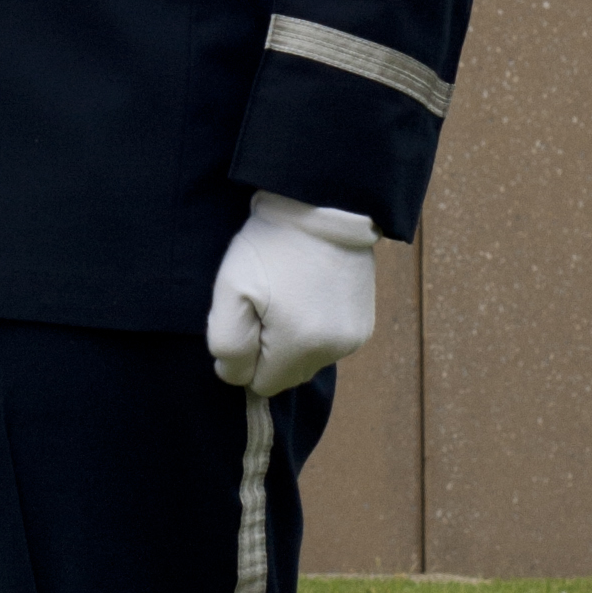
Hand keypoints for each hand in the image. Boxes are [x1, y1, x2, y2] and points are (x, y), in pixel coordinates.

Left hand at [207, 191, 377, 397]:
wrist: (323, 207)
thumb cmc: (271, 246)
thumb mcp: (231, 288)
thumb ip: (228, 344)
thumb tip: (236, 377)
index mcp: (299, 345)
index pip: (261, 385)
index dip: (248, 355)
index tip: (249, 315)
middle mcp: (333, 350)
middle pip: (286, 376)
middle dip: (270, 350)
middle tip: (267, 303)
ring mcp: (353, 339)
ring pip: (307, 361)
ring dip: (293, 341)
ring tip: (289, 295)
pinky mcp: (363, 326)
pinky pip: (328, 345)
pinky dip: (314, 330)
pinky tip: (308, 295)